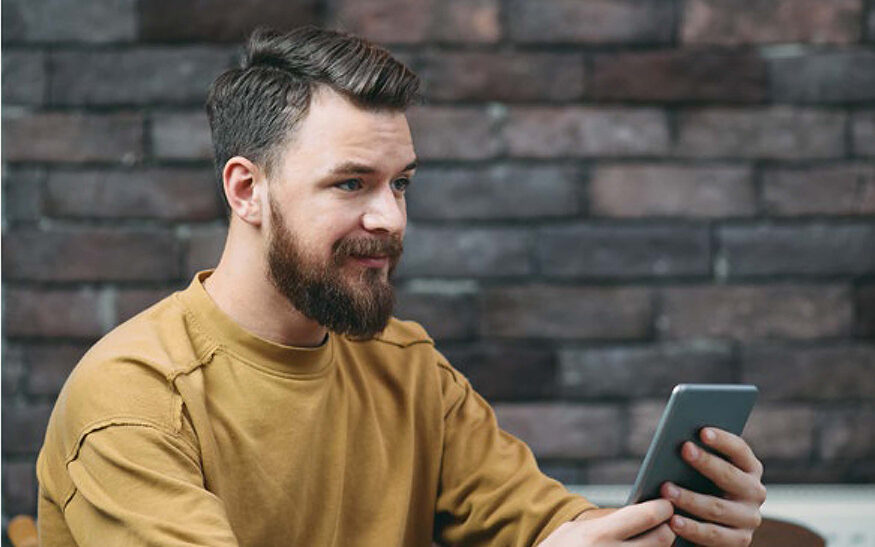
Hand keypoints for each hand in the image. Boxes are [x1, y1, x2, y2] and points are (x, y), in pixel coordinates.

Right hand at [538, 499, 675, 545]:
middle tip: (664, 526)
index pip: (647, 516)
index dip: (662, 508)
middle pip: (663, 539)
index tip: (665, 506)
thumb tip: (638, 513)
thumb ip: (606, 522)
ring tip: (650, 540)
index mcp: (600, 535)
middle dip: (667, 530)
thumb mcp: (574, 531)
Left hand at [660, 427, 766, 545]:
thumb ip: (697, 458)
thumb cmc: (700, 487)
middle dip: (705, 462)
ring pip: (718, 507)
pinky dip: (692, 528)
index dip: (723, 440)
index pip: (739, 450)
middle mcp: (755, 492)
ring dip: (690, 498)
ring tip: (666, 490)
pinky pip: (713, 534)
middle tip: (683, 449)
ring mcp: (749, 518)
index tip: (702, 431)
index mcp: (749, 468)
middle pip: (730, 475)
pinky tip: (672, 521)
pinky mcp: (739, 541)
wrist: (710, 527)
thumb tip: (676, 441)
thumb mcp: (703, 472)